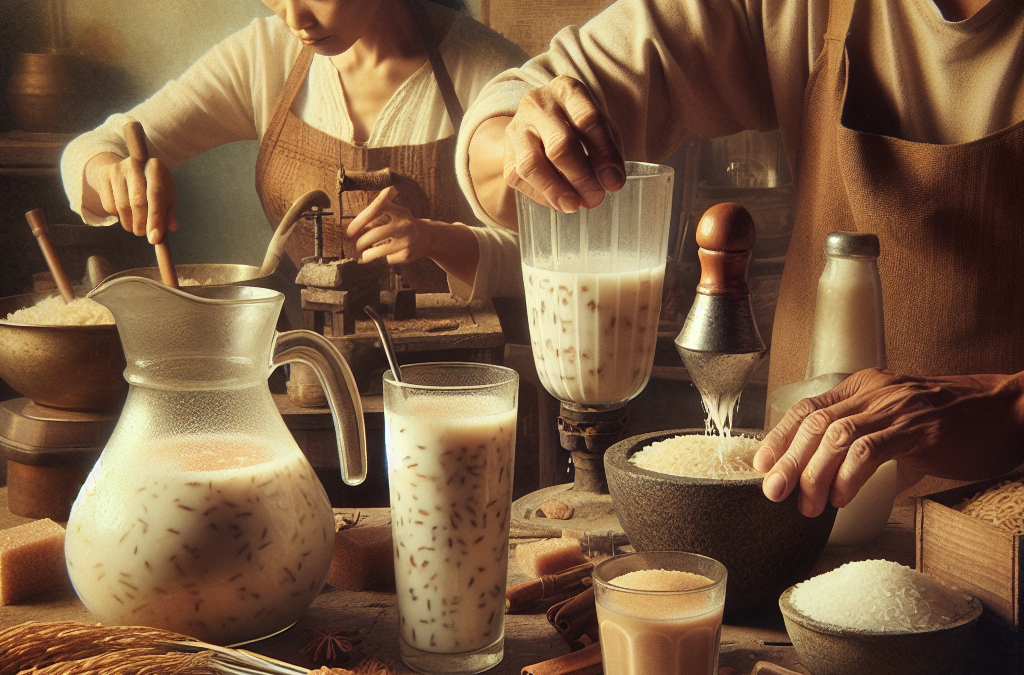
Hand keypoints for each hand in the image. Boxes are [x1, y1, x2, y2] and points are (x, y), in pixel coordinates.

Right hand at [86, 152, 177, 243]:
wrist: (125, 169)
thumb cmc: (151, 185)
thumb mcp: (164, 194)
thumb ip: (168, 211)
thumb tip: (171, 228)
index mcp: (155, 167)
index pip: (156, 195)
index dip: (155, 218)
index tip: (155, 238)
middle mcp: (135, 165)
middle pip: (138, 202)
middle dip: (142, 225)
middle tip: (146, 236)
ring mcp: (117, 170)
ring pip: (122, 207)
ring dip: (130, 224)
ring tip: (137, 228)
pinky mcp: (104, 178)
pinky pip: (110, 206)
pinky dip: (119, 217)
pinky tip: (126, 215)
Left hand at [346, 187, 435, 264]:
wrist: (428, 237)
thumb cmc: (403, 223)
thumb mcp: (395, 213)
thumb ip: (375, 216)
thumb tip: (350, 231)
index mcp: (400, 211)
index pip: (379, 206)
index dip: (361, 218)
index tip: (350, 230)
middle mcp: (405, 224)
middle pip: (376, 233)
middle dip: (361, 242)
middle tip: (355, 246)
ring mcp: (407, 240)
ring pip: (379, 250)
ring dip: (367, 254)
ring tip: (363, 255)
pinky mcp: (407, 255)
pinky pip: (386, 259)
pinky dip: (381, 259)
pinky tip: (383, 255)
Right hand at [503, 75, 625, 211]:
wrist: (544, 123)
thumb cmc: (579, 126)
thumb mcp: (601, 130)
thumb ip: (608, 152)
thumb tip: (611, 183)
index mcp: (567, 90)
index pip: (588, 120)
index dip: (604, 155)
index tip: (614, 182)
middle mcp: (537, 104)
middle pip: (559, 144)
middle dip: (581, 177)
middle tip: (596, 198)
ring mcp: (517, 128)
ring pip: (531, 164)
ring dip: (556, 190)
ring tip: (574, 205)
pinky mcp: (506, 153)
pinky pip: (519, 179)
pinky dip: (541, 195)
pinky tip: (559, 201)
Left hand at [753, 368, 1023, 516]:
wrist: (1009, 411)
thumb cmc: (956, 422)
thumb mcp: (900, 423)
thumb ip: (868, 441)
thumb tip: (836, 479)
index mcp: (865, 387)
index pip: (808, 407)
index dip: (780, 436)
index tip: (761, 464)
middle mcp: (874, 392)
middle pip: (814, 423)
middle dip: (788, 461)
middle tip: (773, 492)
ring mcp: (895, 408)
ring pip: (835, 437)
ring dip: (815, 474)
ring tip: (808, 505)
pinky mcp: (917, 428)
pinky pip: (869, 450)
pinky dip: (849, 476)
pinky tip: (842, 499)